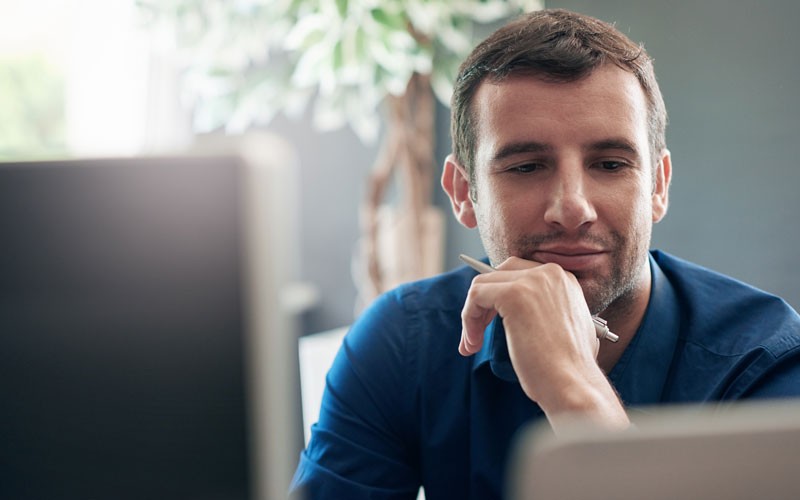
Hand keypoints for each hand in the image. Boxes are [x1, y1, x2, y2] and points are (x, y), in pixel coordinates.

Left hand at [459, 257, 627, 429]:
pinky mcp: (513, 295)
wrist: (574, 385)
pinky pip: (475, 295)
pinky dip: (468, 318)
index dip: (498, 298)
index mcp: (563, 280)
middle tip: (477, 333)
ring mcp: (532, 281)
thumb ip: (545, 309)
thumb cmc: (568, 368)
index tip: (491, 324)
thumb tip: (519, 311)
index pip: (518, 274)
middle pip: (499, 273)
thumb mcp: (564, 327)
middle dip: (484, 303)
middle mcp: (550, 273)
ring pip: (483, 284)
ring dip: (472, 315)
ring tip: (472, 344)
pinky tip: (473, 343)